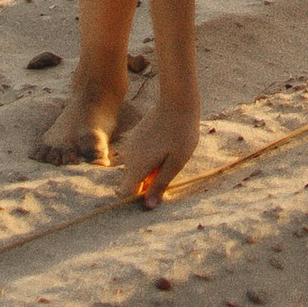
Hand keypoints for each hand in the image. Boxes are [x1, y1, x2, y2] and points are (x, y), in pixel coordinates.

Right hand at [116, 85, 200, 205]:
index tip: (155, 197)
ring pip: (135, 170)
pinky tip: (164, 151)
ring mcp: (131, 146)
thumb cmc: (181, 133)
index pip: (125, 193)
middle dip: (145, 187)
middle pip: (131, 183)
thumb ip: (160, 185)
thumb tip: (148, 206)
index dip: (138, 201)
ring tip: (168, 162)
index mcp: (137, 166)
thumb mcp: (175, 163)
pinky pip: (138, 158)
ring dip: (148, 174)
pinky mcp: (136, 138)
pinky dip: (148, 162)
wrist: (178, 100)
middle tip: (166, 177)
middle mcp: (129, 157)